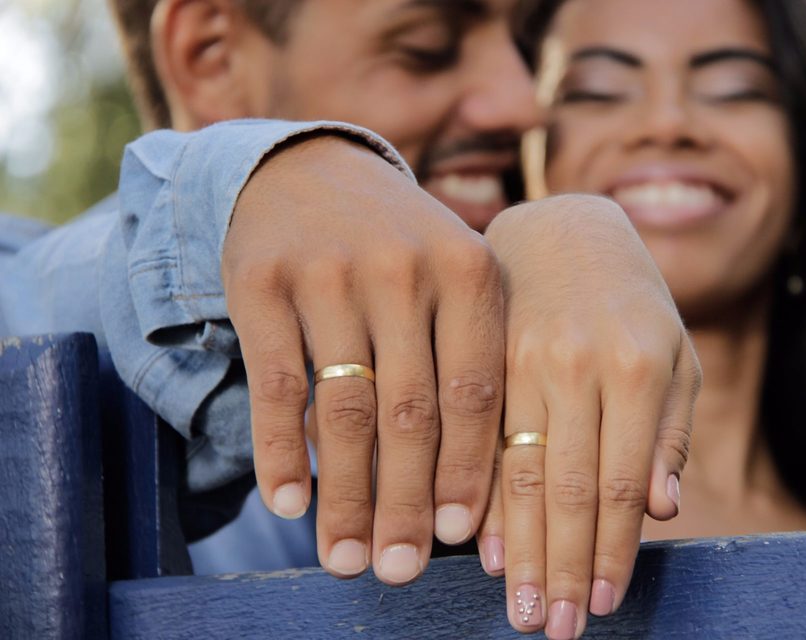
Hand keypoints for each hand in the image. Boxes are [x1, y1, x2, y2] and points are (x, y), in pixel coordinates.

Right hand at [222, 135, 503, 584]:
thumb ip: (467, 361)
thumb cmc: (398, 250)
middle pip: (410, 414)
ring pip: (345, 410)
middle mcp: (403, 268)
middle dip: (405, 503)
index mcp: (468, 271)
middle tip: (399, 571)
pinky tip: (290, 504)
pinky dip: (284, 453)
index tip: (456, 537)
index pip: (473, 393)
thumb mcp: (450, 279)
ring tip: (346, 559)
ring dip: (345, 497)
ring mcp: (329, 272)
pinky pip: (277, 387)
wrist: (309, 171)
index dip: (466, 472)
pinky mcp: (262, 281)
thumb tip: (470, 494)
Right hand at [479, 195, 700, 637]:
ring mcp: (518, 359)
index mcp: (634, 368)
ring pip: (514, 470)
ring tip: (518, 607)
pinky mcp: (480, 357)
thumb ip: (667, 432)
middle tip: (555, 630)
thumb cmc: (633, 303)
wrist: (564, 228)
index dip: (610, 551)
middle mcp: (573, 365)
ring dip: (517, 547)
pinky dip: (478, 495)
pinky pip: (477, 438)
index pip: (619, 483)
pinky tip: (474, 543)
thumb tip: (661, 512)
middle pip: (564, 487)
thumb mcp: (675, 354)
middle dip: (561, 566)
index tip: (602, 606)